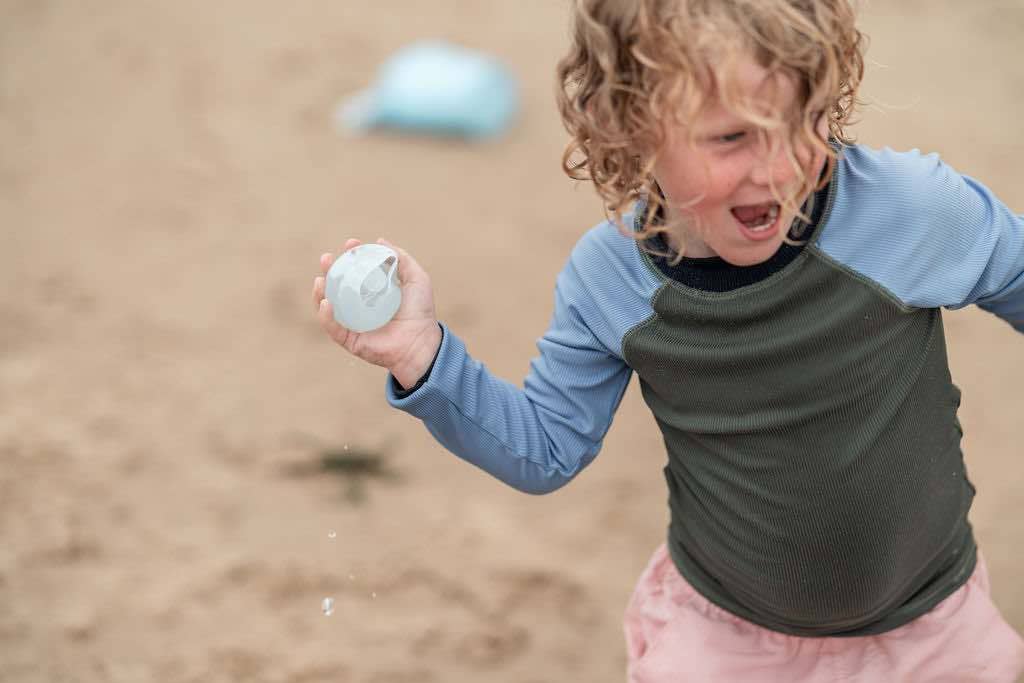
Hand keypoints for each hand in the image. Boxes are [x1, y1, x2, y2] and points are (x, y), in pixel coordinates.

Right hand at [313, 238, 441, 388]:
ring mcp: (353, 323)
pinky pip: (333, 328)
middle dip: (328, 270)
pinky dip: (326, 316)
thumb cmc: (421, 312)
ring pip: (328, 306)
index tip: (351, 244)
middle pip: (337, 286)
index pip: (355, 271)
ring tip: (320, 279)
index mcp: (373, 291)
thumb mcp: (416, 279)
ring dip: (319, 292)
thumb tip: (380, 241)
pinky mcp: (350, 340)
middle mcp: (360, 306)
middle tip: (326, 258)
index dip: (350, 256)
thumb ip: (401, 260)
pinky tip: (326, 303)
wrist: (422, 342)